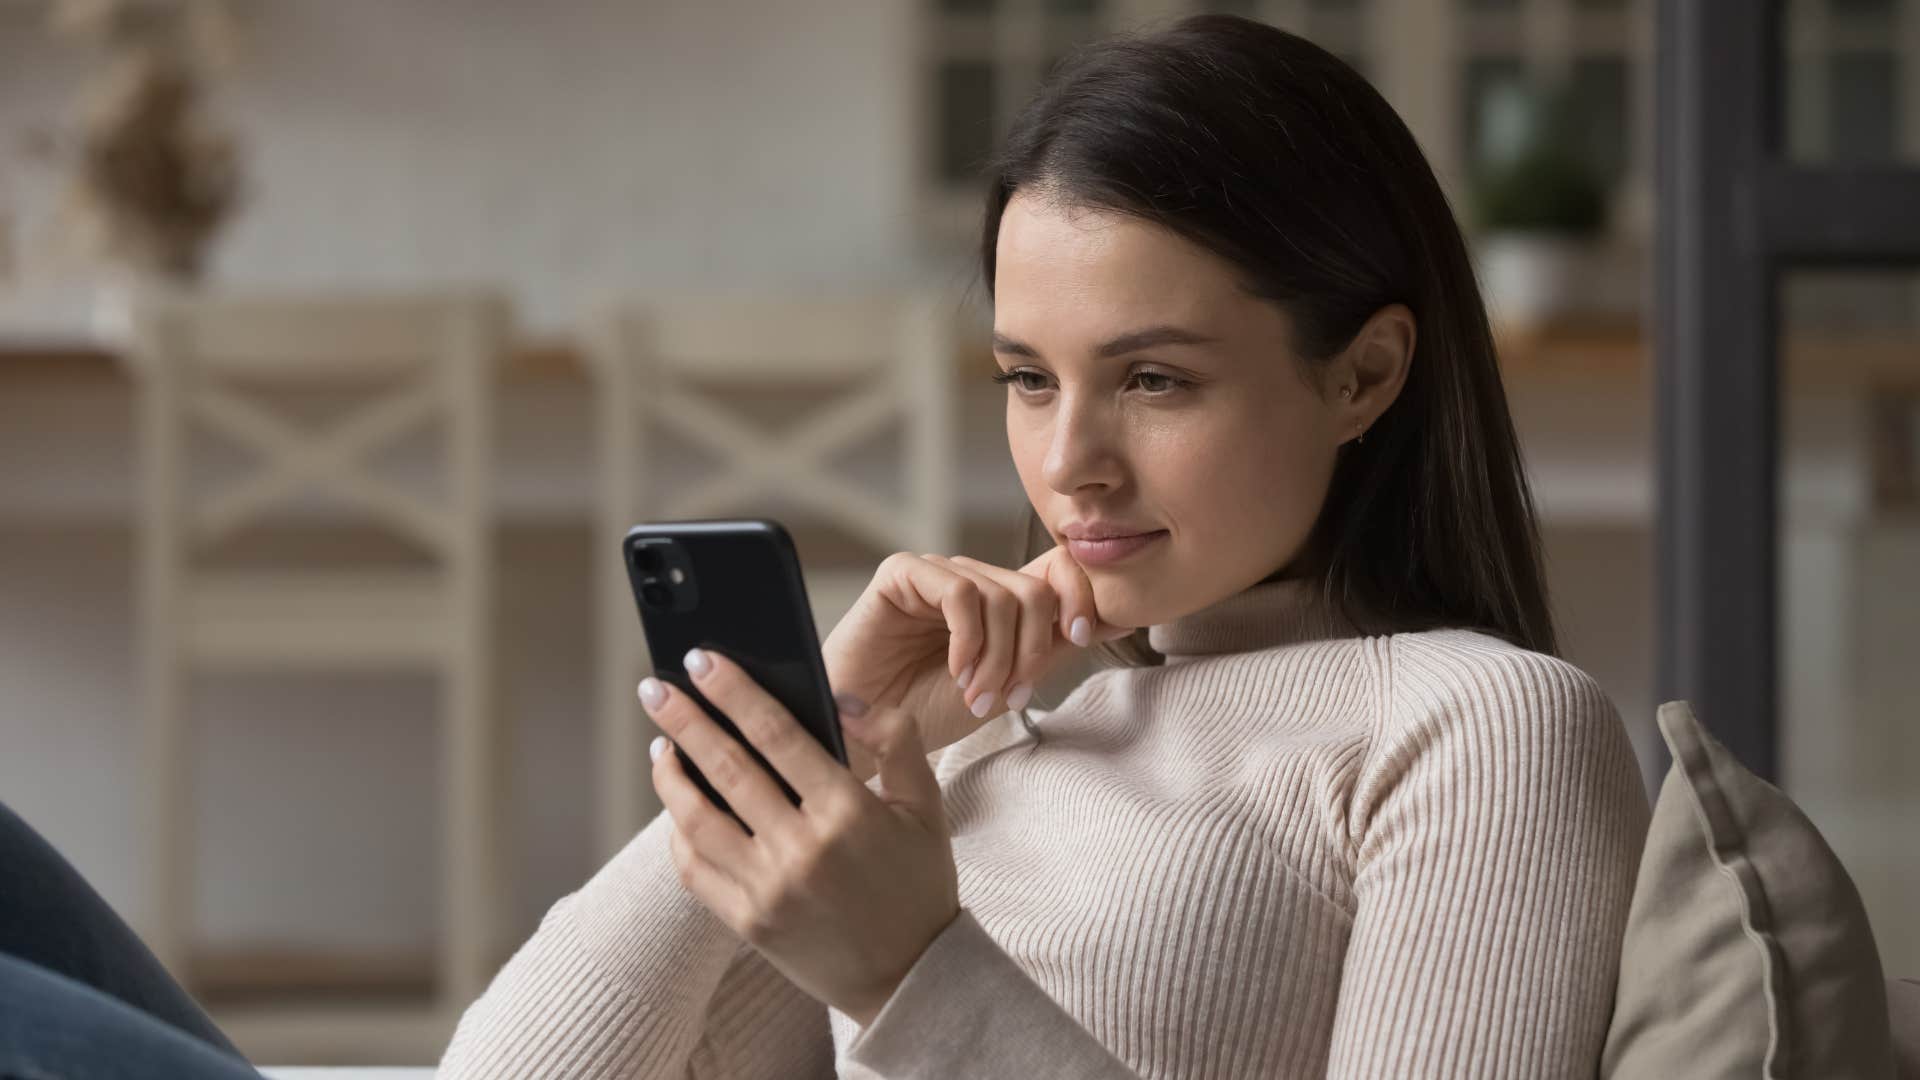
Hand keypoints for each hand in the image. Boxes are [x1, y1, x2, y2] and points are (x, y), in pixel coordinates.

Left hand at [641, 646, 958, 1025]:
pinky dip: (679, 831)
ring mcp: (768, 889)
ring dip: (670, 774)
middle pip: (726, 768)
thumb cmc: (918, 885)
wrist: (907, 979)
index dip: (733, 692)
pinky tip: (679, 804)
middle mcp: (801, 849)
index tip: (702, 660)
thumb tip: (840, 698)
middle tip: (654, 686)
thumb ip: (894, 739)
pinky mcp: (746, 921)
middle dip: (684, 720)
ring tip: (661, 743)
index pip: (776, 734)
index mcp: (847, 812)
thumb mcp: (925, 804)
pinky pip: (694, 868)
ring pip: (697, 819)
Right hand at [821, 544, 1132, 781]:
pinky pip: (960, 592)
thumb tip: (1121, 617)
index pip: (1059, 569)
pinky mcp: (901, 575)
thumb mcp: (1006, 682)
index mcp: (999, 600)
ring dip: (998, 657)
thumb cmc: (926, 712)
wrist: (866, 735)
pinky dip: (969, 640)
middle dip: (1031, 651)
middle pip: (1036, 590)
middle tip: (1007, 696)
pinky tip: (956, 671)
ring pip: (1001, 595)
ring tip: (975, 695)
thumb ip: (1051, 647)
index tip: (1080, 638)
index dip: (1081, 596)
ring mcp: (937, 573)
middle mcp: (971, 579)